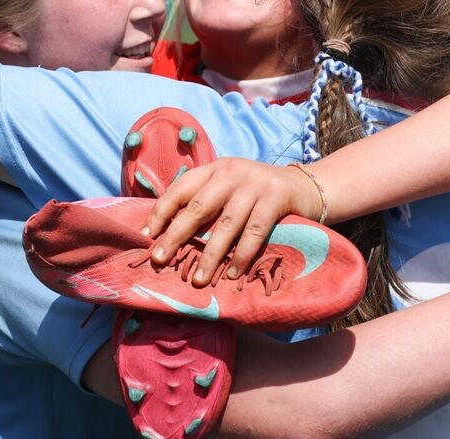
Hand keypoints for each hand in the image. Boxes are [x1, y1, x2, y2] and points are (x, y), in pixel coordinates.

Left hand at [143, 158, 324, 285]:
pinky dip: (242, 256)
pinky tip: (232, 274)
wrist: (304, 187)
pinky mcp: (275, 198)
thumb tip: (166, 234)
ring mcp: (255, 184)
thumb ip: (205, 202)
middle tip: (160, 260)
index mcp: (215, 169)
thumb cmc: (257, 195)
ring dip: (210, 255)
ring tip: (197, 279)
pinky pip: (255, 232)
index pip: (180, 189)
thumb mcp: (229, 189)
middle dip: (176, 235)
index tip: (145, 237)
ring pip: (226, 224)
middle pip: (198, 207)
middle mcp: (232, 172)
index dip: (160, 213)